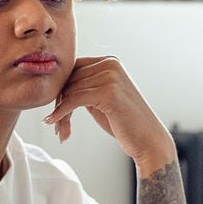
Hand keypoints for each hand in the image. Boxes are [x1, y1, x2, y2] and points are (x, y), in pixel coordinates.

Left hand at [43, 55, 172, 167]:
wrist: (149, 141)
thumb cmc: (125, 123)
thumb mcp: (102, 98)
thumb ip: (85, 87)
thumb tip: (57, 86)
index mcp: (110, 62)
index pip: (73, 68)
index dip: (61, 90)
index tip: (56, 111)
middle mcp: (110, 64)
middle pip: (69, 79)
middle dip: (59, 103)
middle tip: (57, 127)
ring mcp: (111, 76)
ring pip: (70, 91)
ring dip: (60, 113)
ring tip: (61, 132)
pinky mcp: (109, 92)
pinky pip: (74, 100)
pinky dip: (61, 112)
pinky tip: (53, 123)